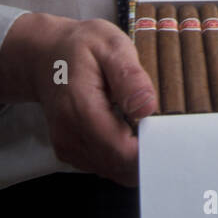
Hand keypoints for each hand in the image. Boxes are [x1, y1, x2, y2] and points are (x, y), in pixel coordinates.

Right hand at [0, 12, 156, 186]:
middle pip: (120, 168)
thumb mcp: (110, 46)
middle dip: (149, 156)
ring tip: (149, 129)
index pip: (122, 151)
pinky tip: (132, 133)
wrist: (45, 56)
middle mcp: (69, 135)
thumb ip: (129, 76)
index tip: (173, 136)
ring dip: (137, 158)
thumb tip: (147, 107)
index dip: (151, 151)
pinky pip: (105, 166)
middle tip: (169, 133)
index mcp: (80, 108)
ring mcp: (68, 147)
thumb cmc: (81, 47)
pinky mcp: (71, 152)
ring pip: (114, 171)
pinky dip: (123, 157)